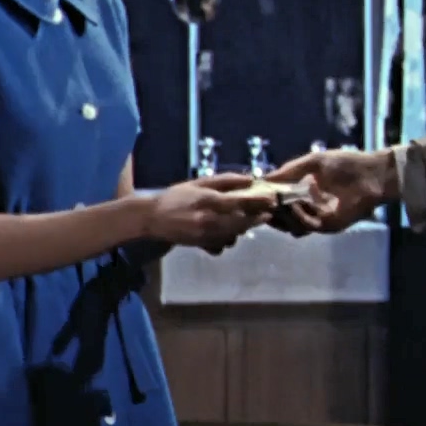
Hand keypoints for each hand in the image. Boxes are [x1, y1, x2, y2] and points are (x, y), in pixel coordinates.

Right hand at [141, 173, 275, 248]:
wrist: (153, 218)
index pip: (241, 203)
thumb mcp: (200, 183)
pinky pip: (223, 245)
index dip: (259, 202)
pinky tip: (227, 231)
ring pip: (235, 235)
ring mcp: (205, 235)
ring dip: (245, 228)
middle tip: (267, 213)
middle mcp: (209, 220)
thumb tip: (250, 179)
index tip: (272, 200)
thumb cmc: (177, 196)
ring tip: (249, 220)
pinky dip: (229, 238)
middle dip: (257, 218)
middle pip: (242, 222)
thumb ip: (226, 181)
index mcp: (208, 201)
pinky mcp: (202, 245)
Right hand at [261, 149, 396, 235]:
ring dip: (284, 216)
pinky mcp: (330, 225)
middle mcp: (309, 209)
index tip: (254, 195)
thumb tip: (263, 178)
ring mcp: (319, 219)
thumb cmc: (346, 164)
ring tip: (279, 203)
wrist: (373, 173)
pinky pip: (308, 226)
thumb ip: (289, 171)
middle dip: (270, 213)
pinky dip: (300, 217)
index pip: (279, 204)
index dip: (267, 201)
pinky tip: (297, 205)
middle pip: (283, 220)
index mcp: (304, 194)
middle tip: (260, 204)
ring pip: (293, 227)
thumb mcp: (313, 163)